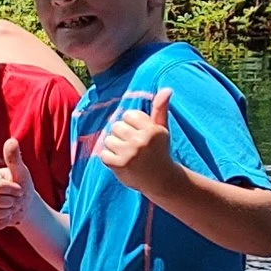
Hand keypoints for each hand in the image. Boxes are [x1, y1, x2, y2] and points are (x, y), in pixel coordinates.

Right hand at [0, 138, 29, 228]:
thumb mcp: (20, 172)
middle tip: (14, 199)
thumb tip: (11, 140)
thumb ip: (14, 158)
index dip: (13, 190)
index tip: (18, 188)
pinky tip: (6, 216)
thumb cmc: (21, 185)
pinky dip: (4, 222)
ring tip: (10, 207)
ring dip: (8, 213)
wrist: (23, 204)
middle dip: (11, 203)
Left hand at [93, 81, 177, 196]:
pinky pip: (104, 154)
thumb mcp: (162, 130)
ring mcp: (130, 153)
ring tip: (127, 155)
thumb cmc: (159, 151)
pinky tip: (122, 163)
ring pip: (109, 139)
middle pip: (116, 126)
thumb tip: (166, 89)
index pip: (128, 115)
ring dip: (115, 147)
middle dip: (122, 136)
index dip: (131, 125)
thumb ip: (160, 109)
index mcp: (152, 129)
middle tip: (133, 147)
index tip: (140, 136)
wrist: (161, 180)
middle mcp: (141, 140)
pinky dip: (110, 159)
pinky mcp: (120, 164)